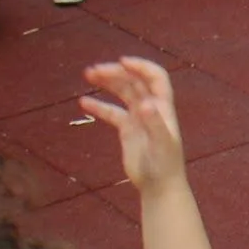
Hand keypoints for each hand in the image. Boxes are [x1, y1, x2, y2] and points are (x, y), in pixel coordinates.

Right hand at [78, 57, 186, 193]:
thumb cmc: (165, 165)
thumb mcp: (161, 144)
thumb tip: (144, 103)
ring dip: (108, 82)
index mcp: (163, 107)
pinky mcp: (128, 130)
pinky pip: (113, 113)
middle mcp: (151, 109)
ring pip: (123, 93)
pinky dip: (99, 106)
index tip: (122, 61)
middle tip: (94, 71)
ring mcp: (139, 118)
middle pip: (135, 82)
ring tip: (89, 74)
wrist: (160, 186)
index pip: (156, 78)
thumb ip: (154, 123)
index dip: (141, 66)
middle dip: (116, 72)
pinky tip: (83, 102)